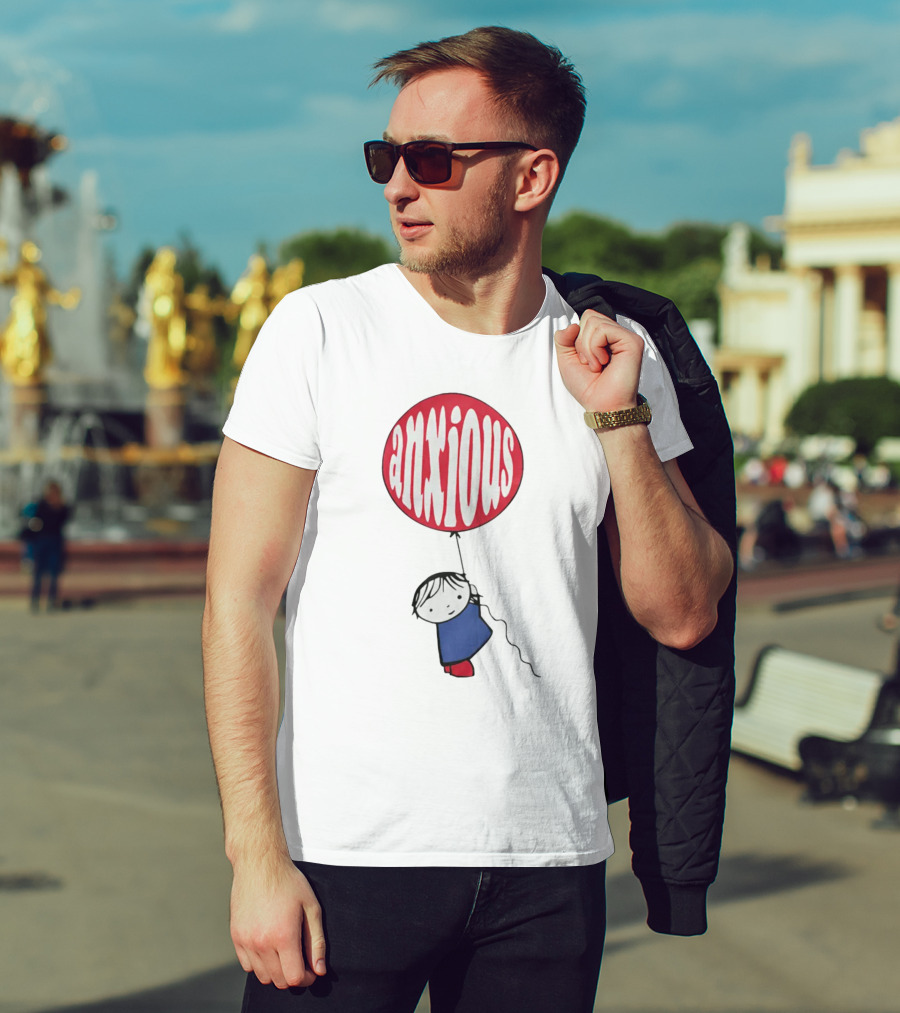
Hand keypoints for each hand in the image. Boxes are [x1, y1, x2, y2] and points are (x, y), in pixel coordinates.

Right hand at [230, 853, 325, 988]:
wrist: (260, 864)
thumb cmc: (289, 882)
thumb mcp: (311, 907)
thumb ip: (317, 942)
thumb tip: (319, 970)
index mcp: (283, 935)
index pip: (294, 977)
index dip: (306, 977)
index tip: (311, 969)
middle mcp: (262, 942)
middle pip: (279, 980)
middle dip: (293, 975)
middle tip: (301, 961)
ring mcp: (246, 940)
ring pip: (262, 976)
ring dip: (276, 971)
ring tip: (285, 954)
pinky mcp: (236, 936)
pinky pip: (247, 965)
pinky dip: (259, 964)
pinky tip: (269, 948)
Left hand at [554, 309, 643, 412]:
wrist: (602, 406)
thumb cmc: (588, 387)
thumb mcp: (567, 360)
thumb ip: (563, 339)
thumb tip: (573, 324)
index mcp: (604, 337)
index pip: (587, 317)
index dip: (577, 337)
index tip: (583, 360)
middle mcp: (616, 334)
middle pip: (589, 316)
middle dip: (580, 342)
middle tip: (590, 363)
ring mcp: (626, 336)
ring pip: (594, 322)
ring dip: (587, 348)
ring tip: (596, 366)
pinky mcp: (632, 341)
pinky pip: (603, 330)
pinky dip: (594, 348)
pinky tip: (603, 363)